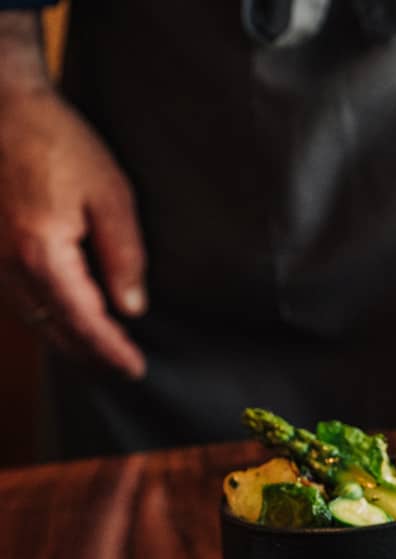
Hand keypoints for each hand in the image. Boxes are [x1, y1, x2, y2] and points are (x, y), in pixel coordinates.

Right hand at [0, 89, 146, 377]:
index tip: (136, 370)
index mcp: (42, 254)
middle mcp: (9, 263)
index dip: (110, 350)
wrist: (0, 106)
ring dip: (67, 338)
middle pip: (52, 328)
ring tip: (102, 352)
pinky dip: (46, 314)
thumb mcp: (110, 193)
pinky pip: (18, 295)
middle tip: (124, 370)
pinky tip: (68, 316)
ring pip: (32, 315)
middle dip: (89, 354)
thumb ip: (123, 254)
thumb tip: (133, 308)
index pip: (83, 321)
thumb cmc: (58, 142)